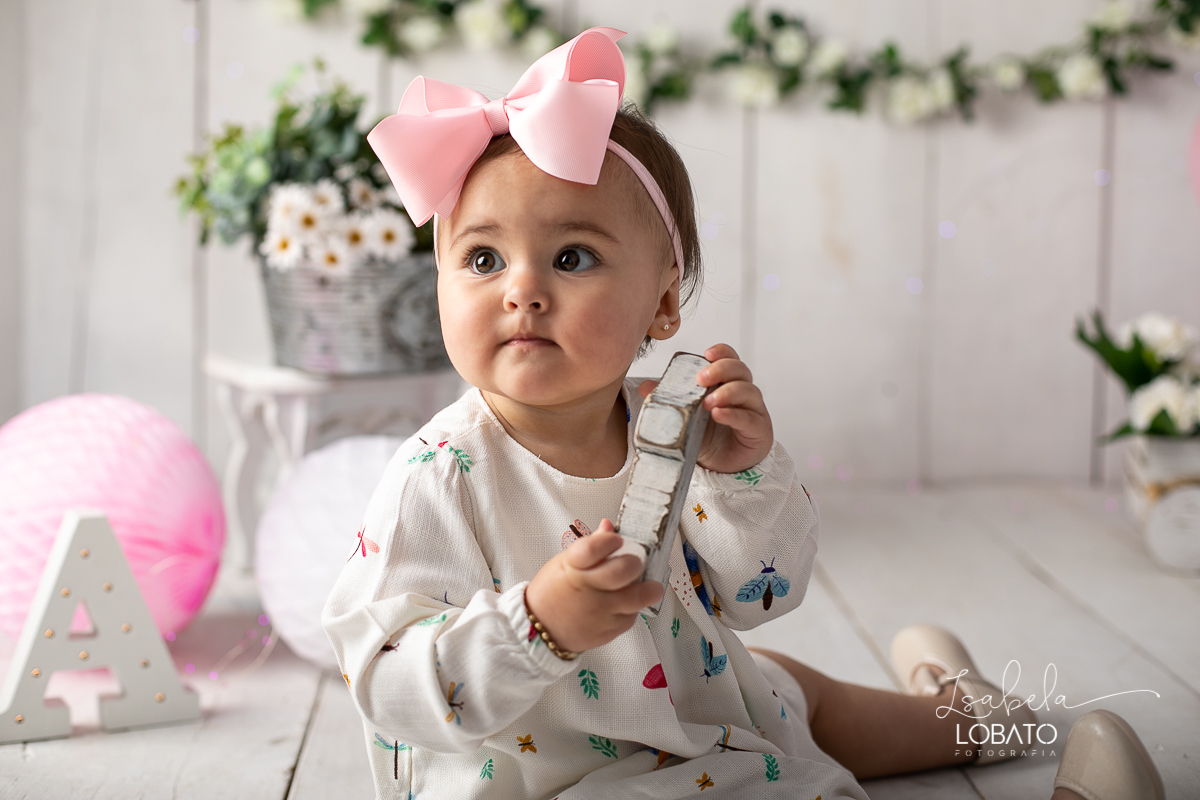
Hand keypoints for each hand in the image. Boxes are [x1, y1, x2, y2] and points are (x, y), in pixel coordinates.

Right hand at [524, 520, 663, 653]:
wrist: (541, 630)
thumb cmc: (552, 593)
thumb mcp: (564, 563)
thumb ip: (591, 546)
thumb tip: (608, 527)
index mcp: (572, 567)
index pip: (593, 548)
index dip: (609, 540)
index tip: (616, 539)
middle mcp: (587, 589)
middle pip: (623, 571)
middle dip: (635, 563)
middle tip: (635, 563)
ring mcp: (599, 612)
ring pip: (636, 597)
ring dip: (648, 589)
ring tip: (650, 586)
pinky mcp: (608, 631)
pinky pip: (631, 617)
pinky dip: (632, 609)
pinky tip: (627, 604)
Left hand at [638, 343, 772, 473]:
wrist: (720, 466)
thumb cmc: (707, 435)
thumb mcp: (684, 415)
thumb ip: (669, 399)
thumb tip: (646, 387)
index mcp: (727, 382)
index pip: (730, 358)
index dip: (722, 352)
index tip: (707, 353)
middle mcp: (743, 392)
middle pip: (740, 370)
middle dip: (721, 370)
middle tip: (701, 379)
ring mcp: (754, 410)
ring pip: (748, 391)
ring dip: (727, 392)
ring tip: (707, 403)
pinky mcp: (759, 430)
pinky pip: (749, 418)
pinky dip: (733, 415)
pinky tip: (719, 414)